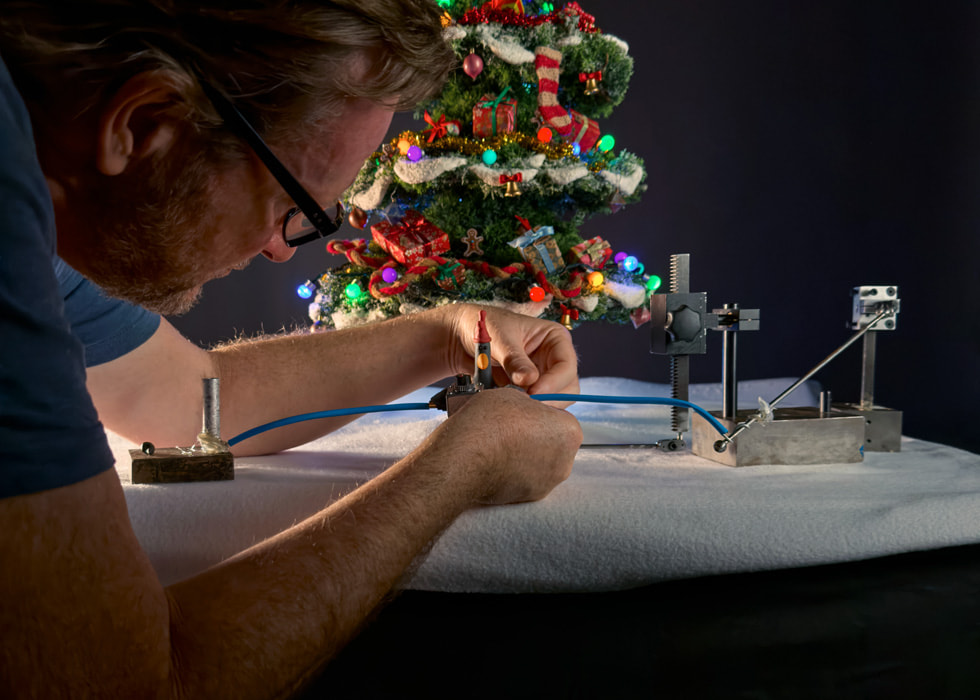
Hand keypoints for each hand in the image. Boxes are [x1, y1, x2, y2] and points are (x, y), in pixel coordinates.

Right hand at [417, 386, 581, 505]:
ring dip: (525, 454)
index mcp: (569, 432)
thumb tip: (526, 410)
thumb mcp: (511, 395)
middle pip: (552, 441)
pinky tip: (496, 461)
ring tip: (500, 445)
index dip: (538, 412)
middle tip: (510, 428)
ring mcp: (547, 482)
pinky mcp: (529, 498)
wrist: (461, 460)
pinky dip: (515, 471)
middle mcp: (565, 461)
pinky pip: (526, 478)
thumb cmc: (487, 425)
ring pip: (540, 461)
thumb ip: (529, 404)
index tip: (521, 413)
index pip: (558, 416)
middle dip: (535, 435)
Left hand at [441, 304, 579, 401]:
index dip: (553, 383)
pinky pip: (534, 407)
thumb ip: (514, 359)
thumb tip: (529, 380)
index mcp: (555, 339)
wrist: (461, 337)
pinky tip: (503, 400)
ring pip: (553, 402)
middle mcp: (554, 359)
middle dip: (547, 398)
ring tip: (508, 398)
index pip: (567, 366)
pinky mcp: (530, 391)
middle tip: (523, 403)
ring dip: (533, 404)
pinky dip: (521, 408)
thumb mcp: (498, 338)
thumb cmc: (484, 327)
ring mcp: (543, 377)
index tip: (533, 393)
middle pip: (567, 388)